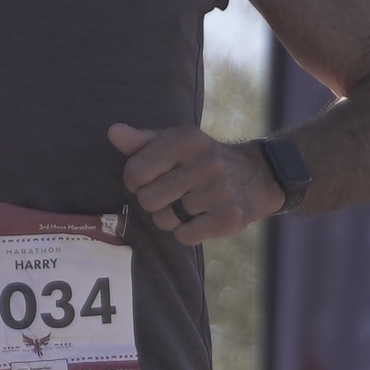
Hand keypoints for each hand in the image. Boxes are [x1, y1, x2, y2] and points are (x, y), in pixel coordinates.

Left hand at [108, 123, 278, 243]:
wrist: (255, 177)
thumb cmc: (202, 160)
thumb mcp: (176, 143)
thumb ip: (142, 141)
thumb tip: (114, 133)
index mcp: (187, 140)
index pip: (135, 172)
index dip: (136, 181)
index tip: (149, 179)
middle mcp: (205, 163)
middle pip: (147, 200)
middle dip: (154, 201)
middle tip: (172, 193)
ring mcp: (218, 192)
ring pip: (164, 220)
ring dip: (171, 218)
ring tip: (189, 204)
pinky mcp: (227, 218)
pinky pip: (184, 236)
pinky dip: (187, 232)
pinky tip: (201, 217)